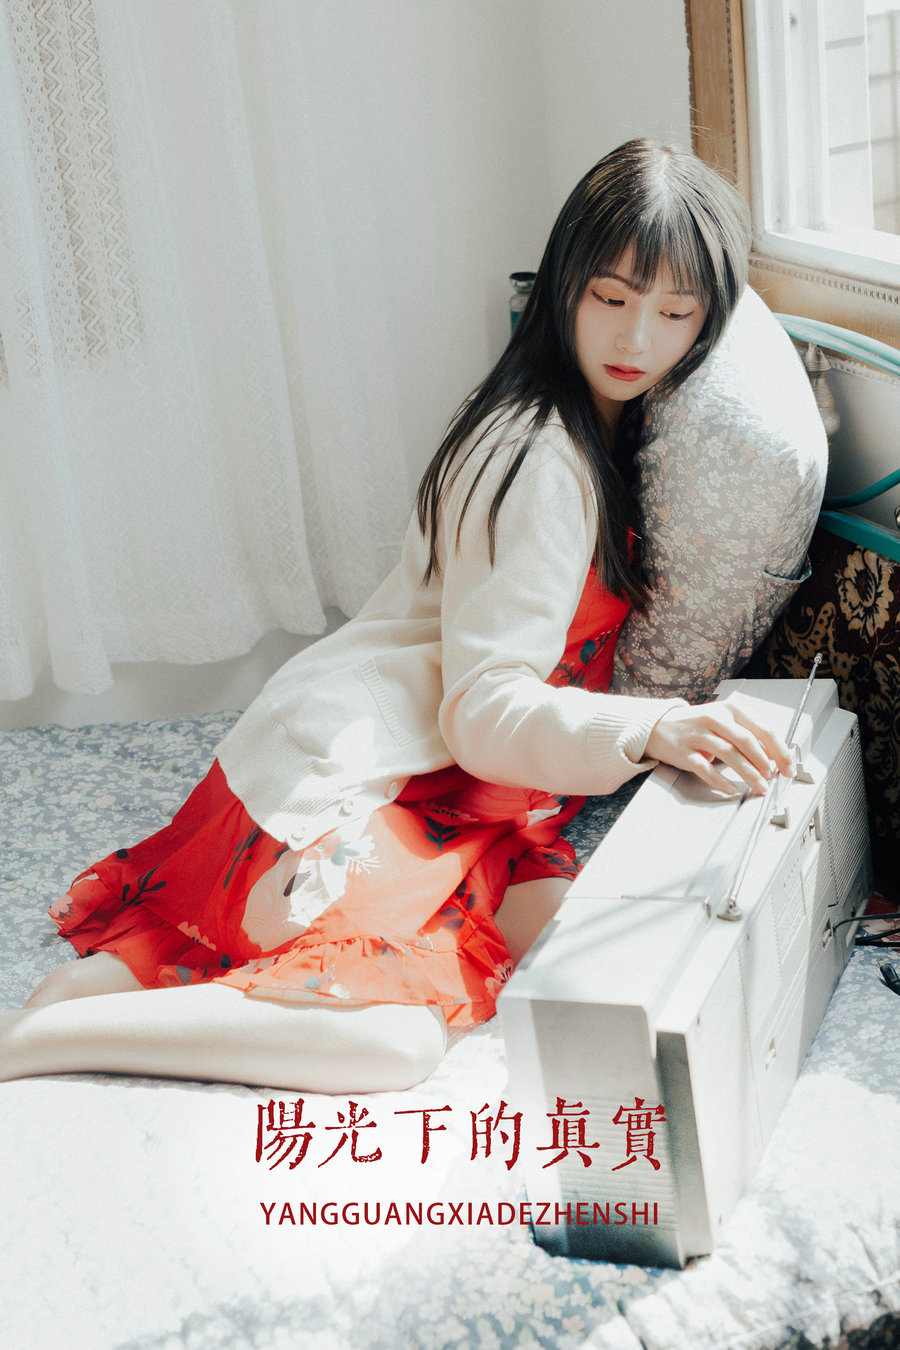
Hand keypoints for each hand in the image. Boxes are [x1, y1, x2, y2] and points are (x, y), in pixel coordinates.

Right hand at [645, 695, 793, 796]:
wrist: (659, 726)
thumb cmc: (697, 725)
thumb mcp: (725, 723)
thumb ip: (748, 736)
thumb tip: (774, 756)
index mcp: (730, 709)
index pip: (762, 729)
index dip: (779, 750)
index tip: (788, 766)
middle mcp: (714, 719)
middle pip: (746, 741)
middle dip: (764, 763)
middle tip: (773, 777)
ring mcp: (698, 735)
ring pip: (728, 754)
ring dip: (748, 773)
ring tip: (759, 786)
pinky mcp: (684, 751)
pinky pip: (705, 768)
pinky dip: (720, 780)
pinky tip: (730, 788)